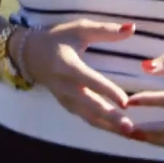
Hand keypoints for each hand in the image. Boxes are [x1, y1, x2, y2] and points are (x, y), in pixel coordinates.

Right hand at [21, 20, 138, 138]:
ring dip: (109, 127)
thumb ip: (104, 30)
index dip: (106, 91)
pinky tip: (120, 131)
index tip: (125, 102)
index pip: (88, 80)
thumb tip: (132, 28)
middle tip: (129, 127)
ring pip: (88, 117)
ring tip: (130, 134)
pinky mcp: (68, 106)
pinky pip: (86, 119)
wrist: (31, 55)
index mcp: (67, 65)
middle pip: (88, 105)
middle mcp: (64, 86)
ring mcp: (65, 99)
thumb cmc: (59, 39)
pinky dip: (103, 126)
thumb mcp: (79, 29)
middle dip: (109, 117)